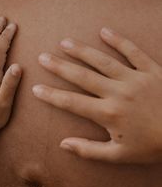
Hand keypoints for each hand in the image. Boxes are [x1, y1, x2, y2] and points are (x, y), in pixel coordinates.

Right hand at [33, 28, 161, 162]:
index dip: (51, 95)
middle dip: (60, 67)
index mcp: (108, 114)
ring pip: (102, 60)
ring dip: (82, 50)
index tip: (36, 88)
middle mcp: (118, 92)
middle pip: (82, 76)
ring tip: (64, 42)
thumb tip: (63, 144)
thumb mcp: (118, 155)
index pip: (71, 103)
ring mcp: (135, 79)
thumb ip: (89, 150)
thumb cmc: (151, 146)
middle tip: (43, 57)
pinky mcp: (151, 70)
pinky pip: (133, 51)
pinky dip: (118, 40)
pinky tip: (104, 31)